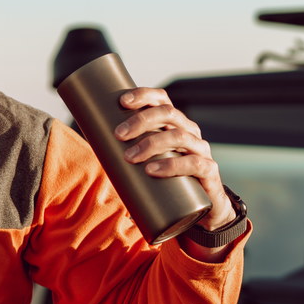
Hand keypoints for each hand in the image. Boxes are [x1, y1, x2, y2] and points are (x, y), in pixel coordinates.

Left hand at [114, 87, 238, 244]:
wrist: (203, 207)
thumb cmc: (168, 180)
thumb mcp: (149, 162)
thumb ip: (128, 154)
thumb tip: (94, 149)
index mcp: (175, 124)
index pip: (162, 100)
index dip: (144, 95)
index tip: (122, 101)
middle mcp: (190, 131)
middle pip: (168, 114)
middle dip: (141, 121)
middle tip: (119, 135)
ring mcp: (201, 150)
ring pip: (179, 136)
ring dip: (151, 144)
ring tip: (130, 157)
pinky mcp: (208, 171)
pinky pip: (194, 163)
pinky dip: (171, 165)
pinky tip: (153, 170)